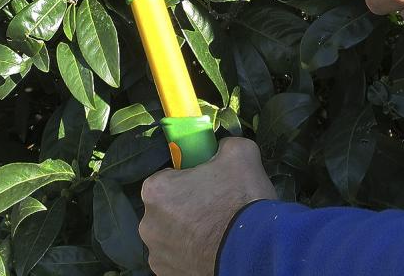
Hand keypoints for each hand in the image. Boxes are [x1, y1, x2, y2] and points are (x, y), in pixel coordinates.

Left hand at [139, 137, 275, 275]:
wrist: (256, 253)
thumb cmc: (240, 200)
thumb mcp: (239, 152)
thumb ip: (223, 145)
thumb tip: (221, 149)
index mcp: (156, 190)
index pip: (167, 177)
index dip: (188, 179)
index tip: (208, 184)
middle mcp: (148, 225)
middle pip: (167, 208)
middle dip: (187, 207)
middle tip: (216, 207)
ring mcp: (158, 256)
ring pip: (172, 236)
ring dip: (189, 233)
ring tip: (219, 232)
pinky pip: (179, 259)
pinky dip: (193, 255)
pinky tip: (215, 250)